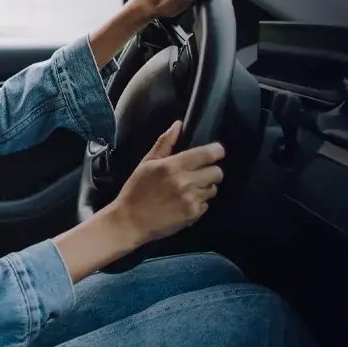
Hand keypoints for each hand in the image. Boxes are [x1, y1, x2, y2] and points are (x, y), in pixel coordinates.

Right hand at [109, 120, 224, 243]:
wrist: (130, 221)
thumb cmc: (136, 190)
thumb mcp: (147, 163)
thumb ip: (165, 143)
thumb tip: (178, 125)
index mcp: (173, 166)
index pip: (208, 154)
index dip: (217, 151)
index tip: (215, 152)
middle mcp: (185, 182)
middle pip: (217, 172)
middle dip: (211, 171)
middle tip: (200, 173)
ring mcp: (191, 199)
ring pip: (213, 189)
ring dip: (205, 188)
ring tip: (190, 190)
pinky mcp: (193, 215)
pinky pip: (206, 204)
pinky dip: (199, 203)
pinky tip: (185, 203)